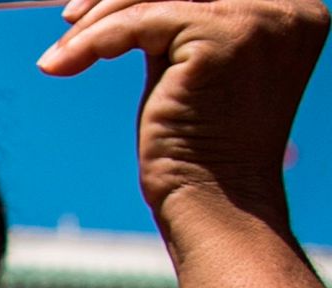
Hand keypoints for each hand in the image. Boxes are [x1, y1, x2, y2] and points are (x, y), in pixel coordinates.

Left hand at [39, 0, 326, 224]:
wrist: (213, 200)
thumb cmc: (197, 143)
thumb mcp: (192, 62)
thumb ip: (174, 20)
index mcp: (291, 5)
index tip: (92, 7)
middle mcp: (288, 5)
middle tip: (71, 21)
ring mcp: (262, 17)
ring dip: (98, 19)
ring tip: (64, 52)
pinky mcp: (225, 35)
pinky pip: (140, 22)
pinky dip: (96, 41)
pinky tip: (65, 64)